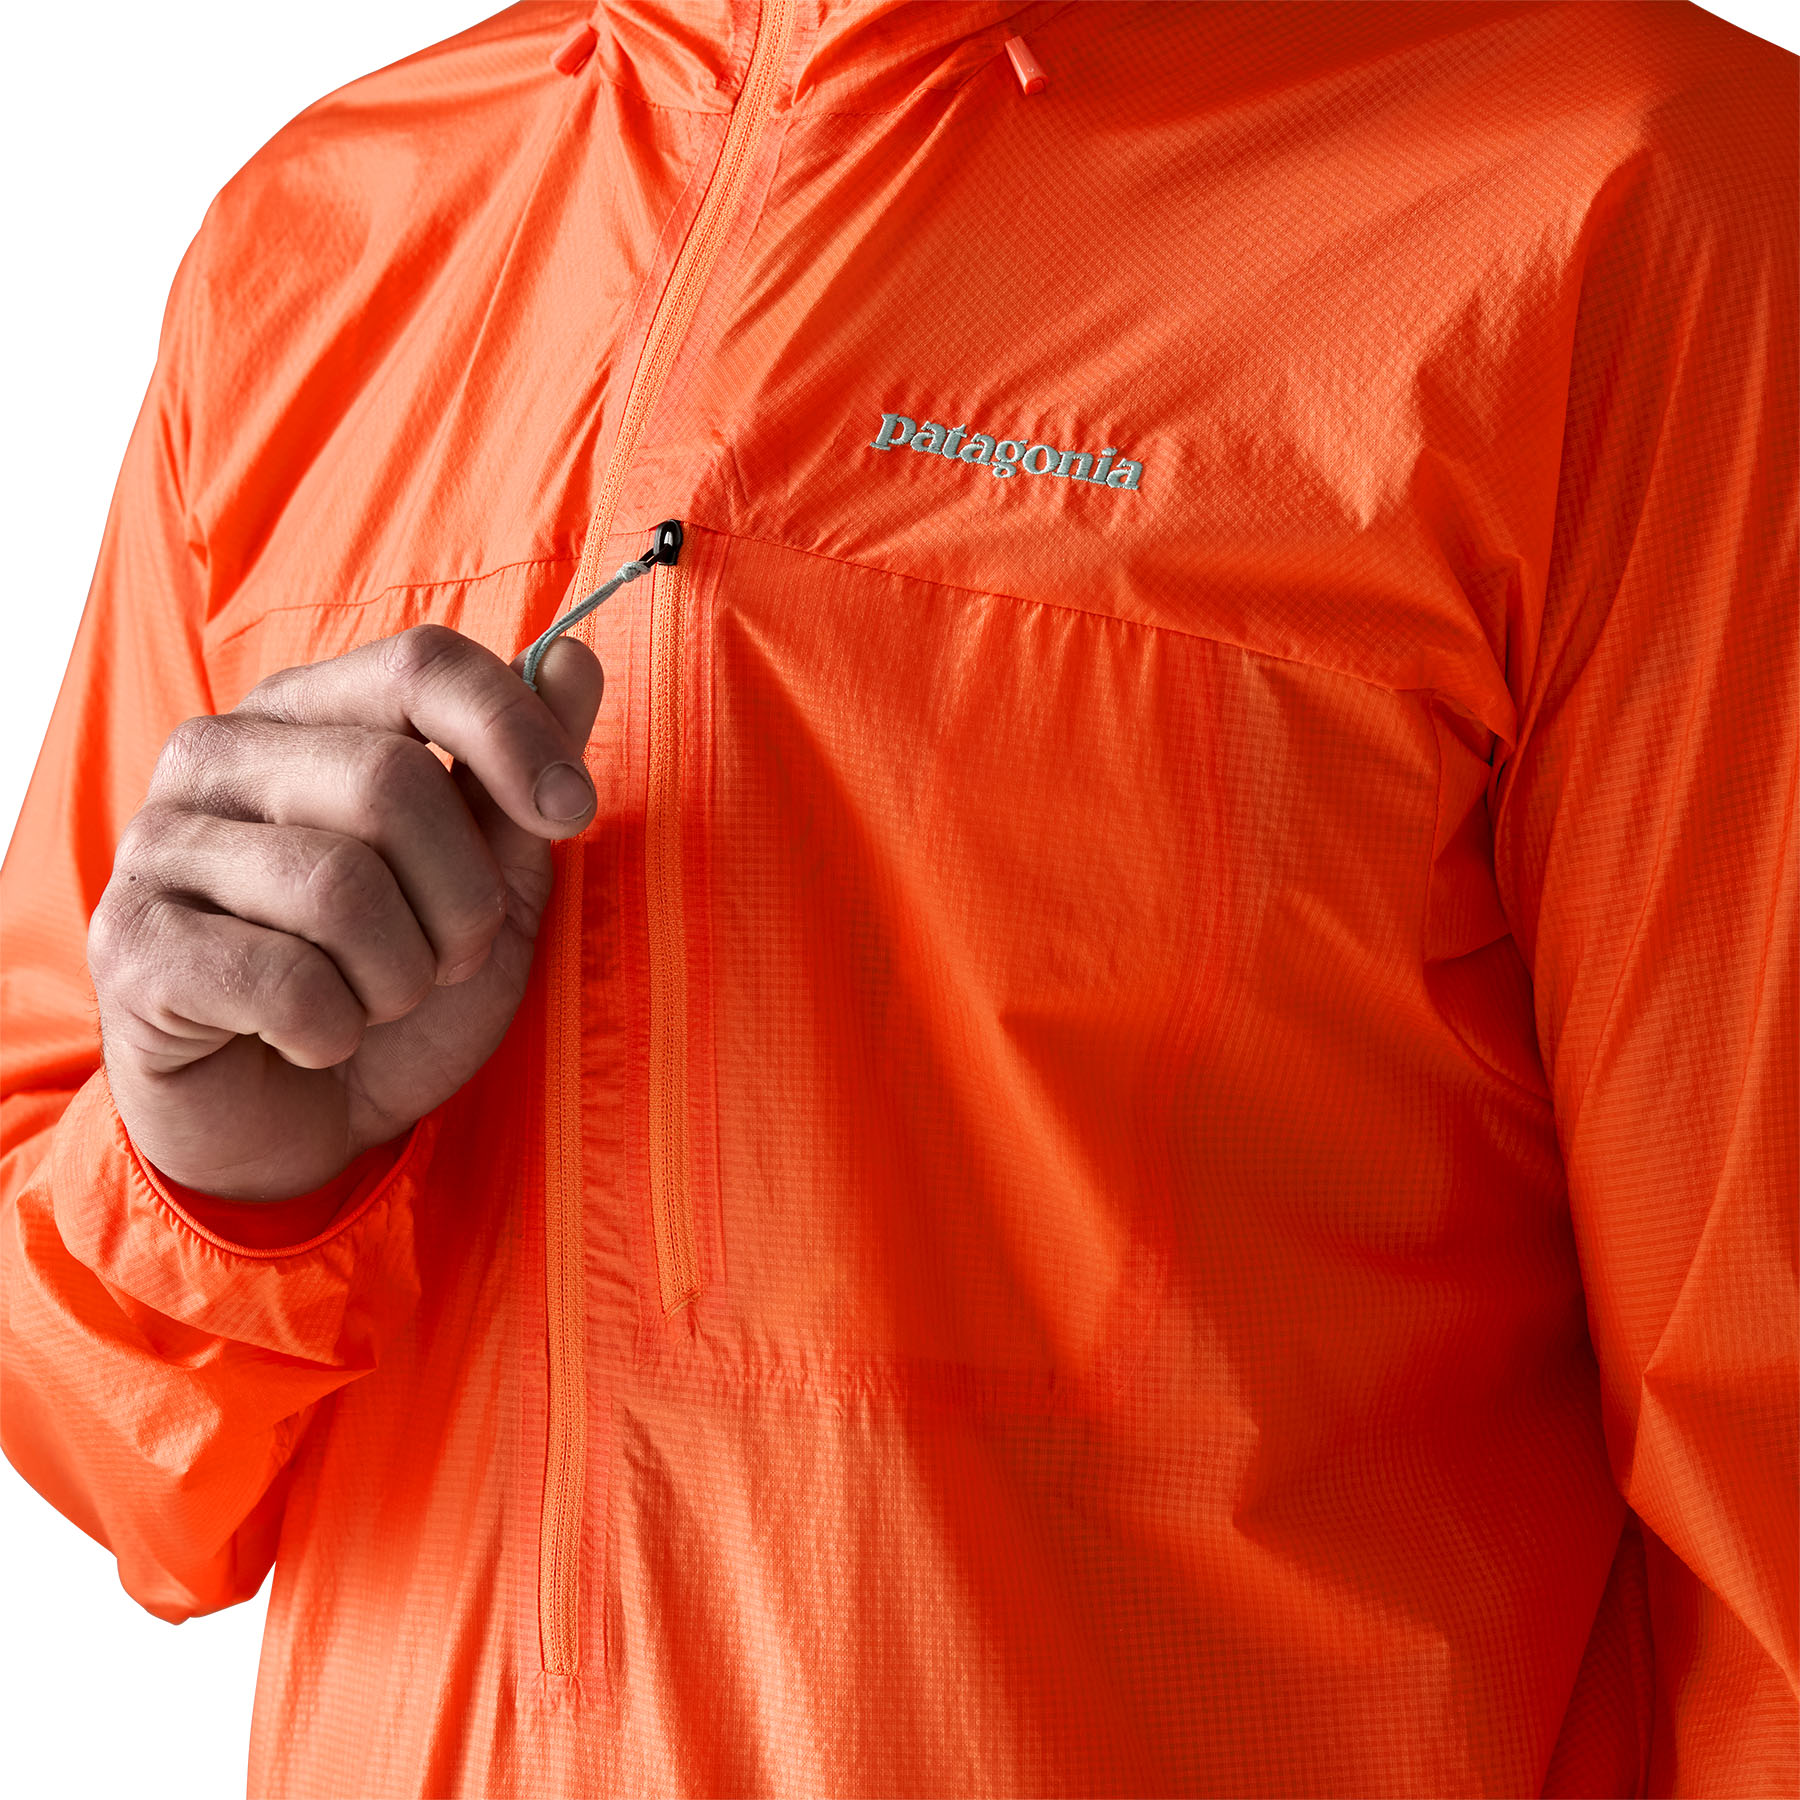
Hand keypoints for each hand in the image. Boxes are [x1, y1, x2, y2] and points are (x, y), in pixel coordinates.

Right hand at [87, 625, 601, 1199]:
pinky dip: (334, 1030)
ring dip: (400, 975)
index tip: (573, 812)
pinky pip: (283, 981)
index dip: (515, 732)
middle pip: (392, 782)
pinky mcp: (131, 949)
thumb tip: (575, 658)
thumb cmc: (391, 984)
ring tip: (379, 1000)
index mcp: (306, 715)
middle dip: (462, 899)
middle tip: (450, 959)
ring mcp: (157, 846)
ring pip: (340, 886)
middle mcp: (216, 756)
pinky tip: (316, 1040)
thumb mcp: (485, 881)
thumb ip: (519, 774)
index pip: (420, 665)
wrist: (302, 1121)